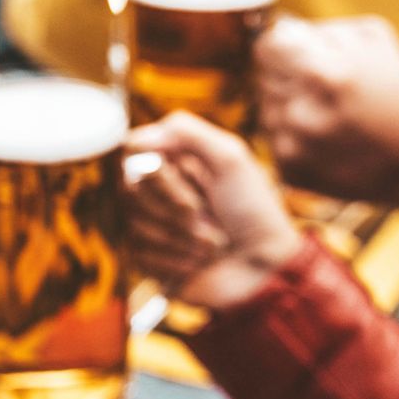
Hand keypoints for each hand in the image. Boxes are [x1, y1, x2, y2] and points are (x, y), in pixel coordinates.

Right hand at [126, 112, 303, 311]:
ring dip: (183, 237)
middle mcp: (157, 191)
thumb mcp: (230, 157)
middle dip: (177, 207)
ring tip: (214, 243)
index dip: (155, 171)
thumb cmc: (253, 209)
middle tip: (211, 216)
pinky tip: (199, 262)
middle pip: (132, 189)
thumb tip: (137, 138)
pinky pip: (139, 255)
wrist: (265, 267)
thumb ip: (185, 131)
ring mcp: (150, 226)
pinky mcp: (148, 260)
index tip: (182, 179)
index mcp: (174, 161)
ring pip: (137, 224)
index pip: (133, 153)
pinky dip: (176, 260)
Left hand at [255, 16, 398, 208]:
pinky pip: (273, 138)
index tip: (296, 54)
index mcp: (321, 74)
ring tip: (325, 114)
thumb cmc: (396, 89)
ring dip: (289, 107)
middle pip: (264, 77)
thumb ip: (322, 28)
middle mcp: (300, 112)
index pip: (265, 48)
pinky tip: (323, 138)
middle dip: (288, 77)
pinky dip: (293, 135)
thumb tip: (283, 29)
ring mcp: (292, 145)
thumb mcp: (373, 38)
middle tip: (321, 89)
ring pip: (267, 108)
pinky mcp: (289, 169)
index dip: (282, 47)